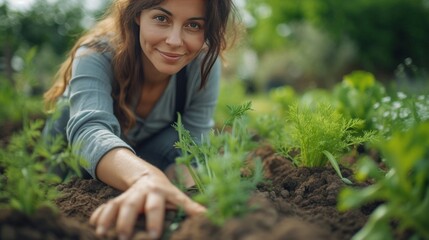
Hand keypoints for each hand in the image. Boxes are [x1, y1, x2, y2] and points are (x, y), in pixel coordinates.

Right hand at [89, 168, 205, 238]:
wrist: (147, 177)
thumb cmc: (166, 193)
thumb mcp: (178, 198)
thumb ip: (191, 208)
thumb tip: (210, 216)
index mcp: (158, 193)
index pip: (156, 206)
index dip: (154, 219)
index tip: (153, 235)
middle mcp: (140, 193)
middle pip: (131, 205)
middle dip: (126, 221)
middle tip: (123, 238)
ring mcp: (125, 196)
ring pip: (114, 205)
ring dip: (107, 218)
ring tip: (102, 234)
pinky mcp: (114, 200)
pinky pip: (104, 206)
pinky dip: (98, 215)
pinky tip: (93, 226)